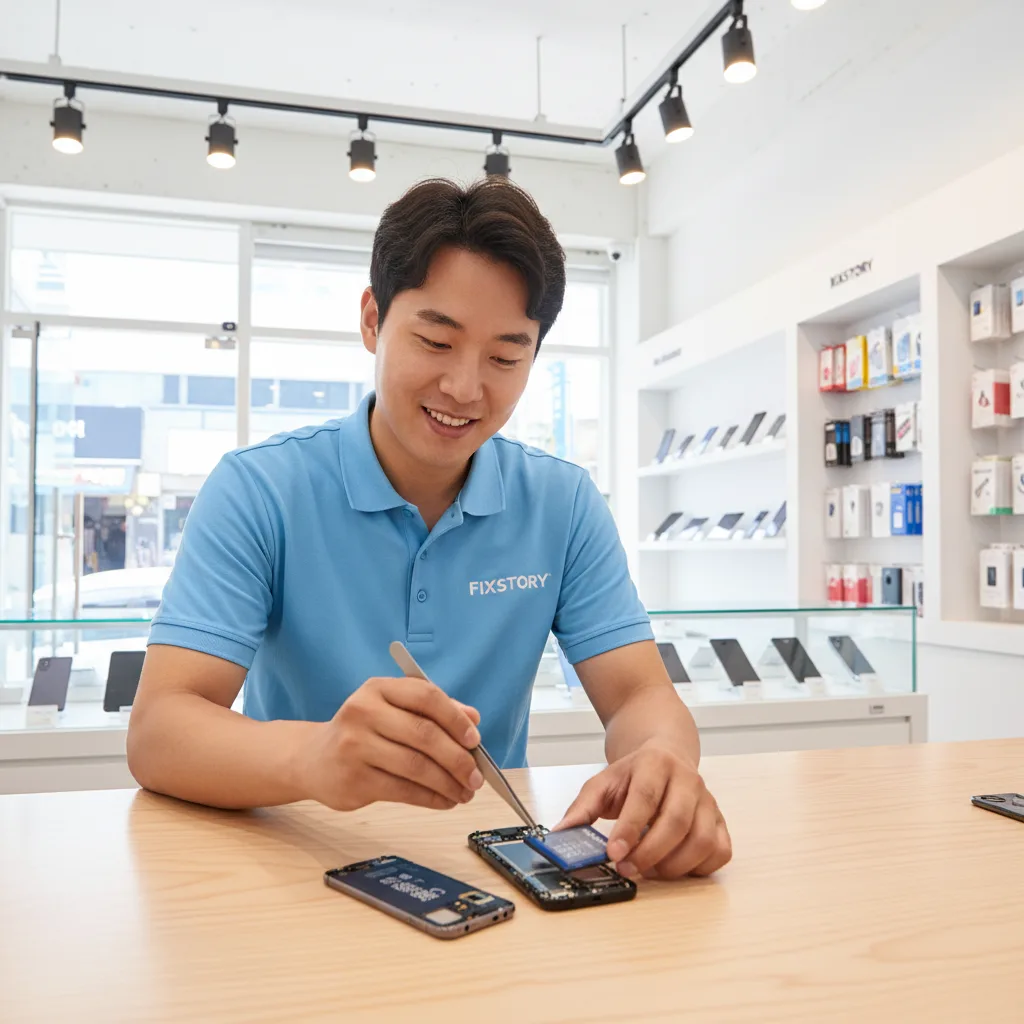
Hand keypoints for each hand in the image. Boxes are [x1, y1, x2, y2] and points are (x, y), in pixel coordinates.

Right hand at [298, 677, 484, 812]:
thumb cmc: (366, 731)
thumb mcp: (394, 710)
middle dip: (458, 759)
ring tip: (465, 793)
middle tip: (477, 777)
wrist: (315, 758)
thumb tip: (473, 718)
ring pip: (416, 766)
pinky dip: (431, 798)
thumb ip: (434, 710)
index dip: (455, 718)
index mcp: (378, 688)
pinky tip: (445, 801)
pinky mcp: (354, 778)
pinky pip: (403, 790)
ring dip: (448, 783)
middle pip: (424, 734)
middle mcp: (363, 711)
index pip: (426, 696)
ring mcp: (355, 745)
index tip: (475, 740)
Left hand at [553, 741, 730, 879]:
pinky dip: (699, 867)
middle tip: (627, 868)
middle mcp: (688, 780)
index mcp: (655, 764)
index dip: (629, 828)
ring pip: (701, 840)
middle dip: (649, 852)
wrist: (666, 755)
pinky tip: (675, 866)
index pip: (645, 797)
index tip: (613, 853)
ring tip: (648, 869)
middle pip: (676, 822)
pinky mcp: (720, 821)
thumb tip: (560, 835)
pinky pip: (720, 851)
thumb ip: (582, 808)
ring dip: (674, 864)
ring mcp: (708, 801)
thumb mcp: (603, 782)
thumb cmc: (634, 774)